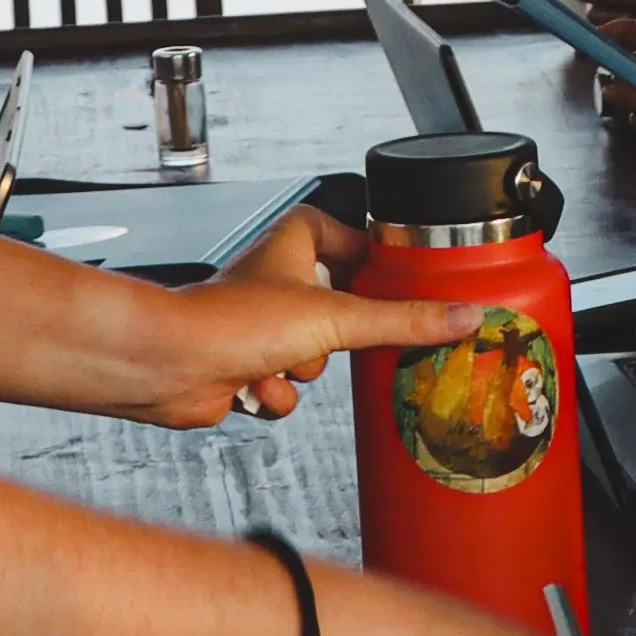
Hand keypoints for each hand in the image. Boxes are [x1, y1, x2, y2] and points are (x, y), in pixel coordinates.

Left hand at [137, 221, 486, 428]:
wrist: (171, 364)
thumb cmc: (232, 320)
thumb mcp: (338, 317)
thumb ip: (405, 320)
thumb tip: (464, 315)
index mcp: (297, 241)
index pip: (359, 242)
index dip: (380, 267)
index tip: (409, 286)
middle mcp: (278, 277)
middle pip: (346, 309)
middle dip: (337, 339)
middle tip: (340, 337)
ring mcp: (262, 323)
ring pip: (318, 355)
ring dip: (303, 370)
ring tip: (278, 360)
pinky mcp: (249, 364)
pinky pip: (289, 388)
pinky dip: (277, 394)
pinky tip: (255, 384)